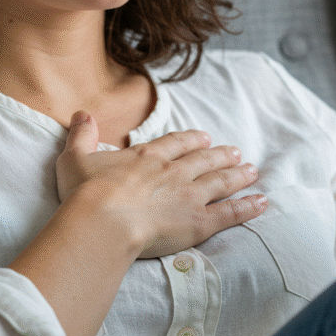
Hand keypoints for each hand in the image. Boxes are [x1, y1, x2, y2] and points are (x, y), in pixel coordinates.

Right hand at [55, 111, 266, 257]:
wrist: (103, 221)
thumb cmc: (85, 194)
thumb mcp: (75, 159)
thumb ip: (81, 135)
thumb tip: (81, 113)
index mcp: (147, 158)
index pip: (176, 144)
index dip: (192, 140)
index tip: (204, 138)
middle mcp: (173, 172)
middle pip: (203, 160)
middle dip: (220, 155)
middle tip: (235, 152)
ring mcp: (189, 196)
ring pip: (220, 181)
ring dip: (237, 175)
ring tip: (251, 170)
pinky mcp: (199, 222)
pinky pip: (230, 212)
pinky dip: (247, 207)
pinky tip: (261, 202)